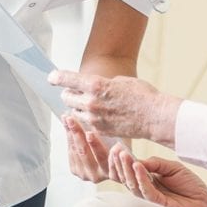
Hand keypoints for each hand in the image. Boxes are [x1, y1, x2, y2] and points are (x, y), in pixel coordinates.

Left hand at [51, 70, 180, 146]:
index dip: (57, 77)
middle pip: (66, 97)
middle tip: (72, 91)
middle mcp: (91, 102)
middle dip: (68, 93)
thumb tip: (94, 88)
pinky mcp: (100, 130)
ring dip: (77, 107)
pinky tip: (95, 114)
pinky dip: (87, 118)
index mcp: (96, 85)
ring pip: (74, 111)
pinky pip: (85, 123)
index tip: (51, 77)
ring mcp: (94, 118)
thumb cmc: (143, 96)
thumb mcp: (121, 81)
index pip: (67, 79)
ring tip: (86, 104)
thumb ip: (103, 84)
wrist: (155, 117)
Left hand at [63, 113, 117, 182]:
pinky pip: (70, 151)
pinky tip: (67, 125)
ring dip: (70, 132)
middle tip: (72, 119)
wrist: (108, 164)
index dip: (95, 145)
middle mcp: (96, 176)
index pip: (101, 157)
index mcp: (110, 171)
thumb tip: (100, 125)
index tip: (89, 133)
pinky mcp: (75, 170)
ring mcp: (84, 174)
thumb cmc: (118, 151)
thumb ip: (113, 142)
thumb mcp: (119, 146)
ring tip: (67, 118)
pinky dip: (68, 137)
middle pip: (83, 152)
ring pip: (74, 151)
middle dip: (77, 133)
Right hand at [108, 146, 206, 206]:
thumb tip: (137, 161)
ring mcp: (150, 198)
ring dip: (127, 169)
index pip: (130, 170)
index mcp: (148, 180)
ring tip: (124, 156)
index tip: (117, 148)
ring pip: (133, 185)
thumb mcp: (172, 168)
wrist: (206, 201)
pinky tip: (138, 166)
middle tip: (116, 151)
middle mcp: (146, 189)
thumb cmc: (190, 185)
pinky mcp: (157, 205)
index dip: (122, 161)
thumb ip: (155, 164)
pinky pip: (146, 191)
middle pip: (127, 178)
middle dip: (120, 164)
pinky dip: (141, 178)